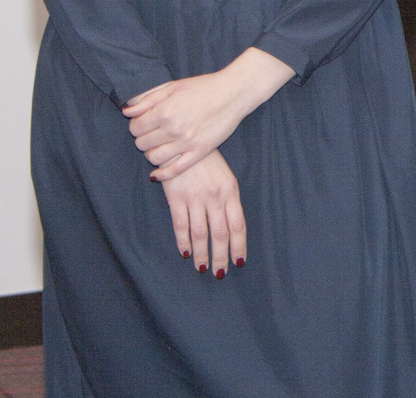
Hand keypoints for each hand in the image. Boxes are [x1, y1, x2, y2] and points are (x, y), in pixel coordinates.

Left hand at [124, 47, 294, 181]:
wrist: (233, 93)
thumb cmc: (203, 87)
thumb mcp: (173, 86)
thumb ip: (147, 99)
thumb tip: (126, 111)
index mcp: (165, 111)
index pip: (135, 128)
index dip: (136, 126)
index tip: (143, 124)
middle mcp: (173, 129)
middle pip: (142, 144)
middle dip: (143, 139)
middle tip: (152, 133)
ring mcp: (187, 143)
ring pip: (154, 158)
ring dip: (151, 153)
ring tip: (158, 146)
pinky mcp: (199, 152)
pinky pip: (174, 170)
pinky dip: (162, 174)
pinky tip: (157, 173)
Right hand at [161, 150, 247, 276]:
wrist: (184, 142)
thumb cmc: (207, 162)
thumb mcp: (224, 178)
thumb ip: (228, 201)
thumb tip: (231, 230)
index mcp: (230, 191)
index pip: (238, 225)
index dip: (239, 245)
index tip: (239, 261)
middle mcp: (215, 197)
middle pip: (220, 234)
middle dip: (220, 257)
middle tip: (219, 273)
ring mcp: (195, 198)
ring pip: (200, 234)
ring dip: (202, 254)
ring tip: (202, 268)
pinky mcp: (176, 198)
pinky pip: (181, 225)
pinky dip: (183, 241)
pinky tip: (185, 253)